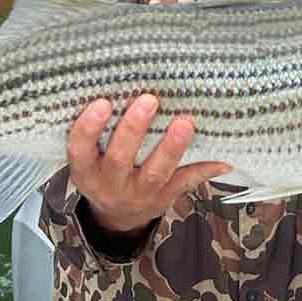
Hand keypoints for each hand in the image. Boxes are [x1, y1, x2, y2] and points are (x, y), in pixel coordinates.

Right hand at [68, 94, 231, 233]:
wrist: (117, 216)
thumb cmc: (104, 170)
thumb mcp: (90, 158)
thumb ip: (97, 132)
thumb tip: (118, 84)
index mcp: (87, 171)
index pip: (80, 150)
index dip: (89, 128)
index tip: (102, 102)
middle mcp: (111, 185)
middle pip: (120, 159)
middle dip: (134, 129)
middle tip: (149, 100)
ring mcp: (139, 194)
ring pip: (155, 173)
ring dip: (171, 148)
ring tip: (185, 123)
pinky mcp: (164, 198)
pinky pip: (184, 183)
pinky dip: (204, 170)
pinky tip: (221, 159)